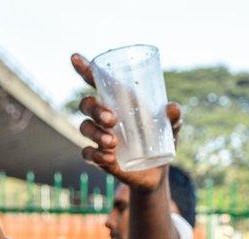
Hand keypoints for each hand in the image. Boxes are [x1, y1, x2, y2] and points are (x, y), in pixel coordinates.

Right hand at [71, 53, 181, 191]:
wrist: (158, 171)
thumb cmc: (162, 139)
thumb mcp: (172, 127)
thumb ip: (174, 116)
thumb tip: (171, 108)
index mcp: (119, 102)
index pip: (97, 82)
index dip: (84, 69)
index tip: (75, 58)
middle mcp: (104, 116)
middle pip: (87, 104)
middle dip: (95, 109)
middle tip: (112, 120)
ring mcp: (100, 136)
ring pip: (84, 127)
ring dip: (95, 133)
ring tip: (113, 143)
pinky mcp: (100, 157)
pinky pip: (88, 153)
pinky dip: (96, 155)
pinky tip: (110, 158)